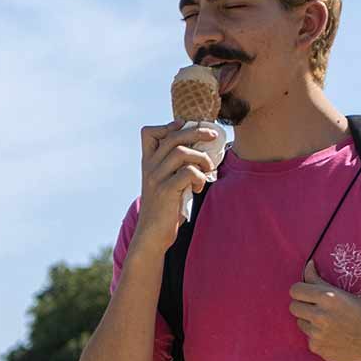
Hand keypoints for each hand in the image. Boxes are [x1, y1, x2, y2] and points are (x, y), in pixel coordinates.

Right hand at [134, 122, 223, 256]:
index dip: (168, 126)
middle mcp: (149, 167)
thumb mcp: (164, 182)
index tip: (186, 127)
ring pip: (182, 152)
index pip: (149, 133)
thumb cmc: (163, 208)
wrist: (151, 234)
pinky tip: (199, 187)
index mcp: (147, 163)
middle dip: (197, 132)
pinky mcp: (166, 191)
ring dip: (201, 158)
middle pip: (172, 136)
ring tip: (208, 169)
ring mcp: (156, 178)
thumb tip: (200, 149)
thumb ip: (174, 166)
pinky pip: (187, 172)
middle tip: (213, 136)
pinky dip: (199, 177)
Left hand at [290, 259, 360, 360]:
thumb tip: (308, 265)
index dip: (300, 291)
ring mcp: (317, 334)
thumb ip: (319, 281)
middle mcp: (319, 315)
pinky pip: (310, 339)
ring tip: (330, 323)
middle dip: (302, 306)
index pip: (295, 290)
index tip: (306, 294)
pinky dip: (318, 338)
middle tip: (316, 308)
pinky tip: (333, 337)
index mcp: (327, 298)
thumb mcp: (343, 293)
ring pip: (301, 323)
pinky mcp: (317, 348)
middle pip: (293, 307)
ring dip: (310, 322)